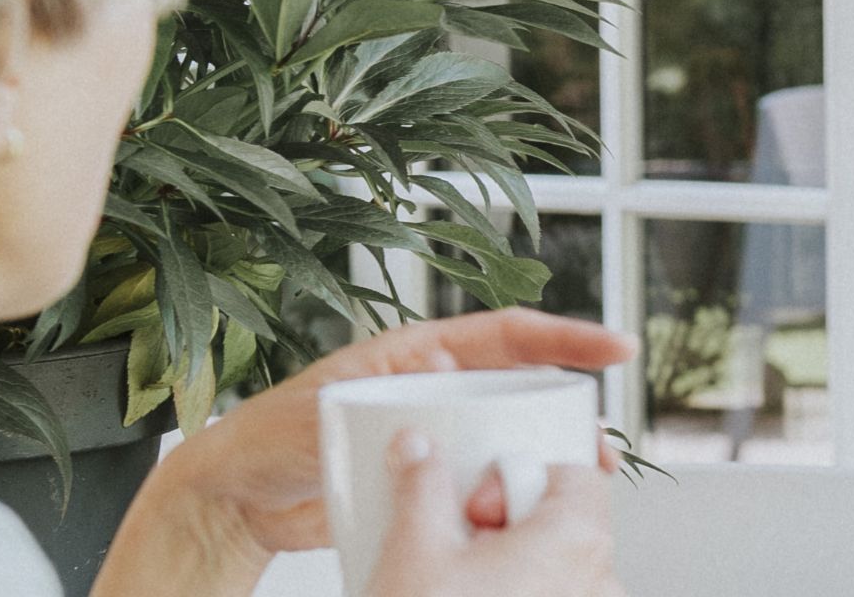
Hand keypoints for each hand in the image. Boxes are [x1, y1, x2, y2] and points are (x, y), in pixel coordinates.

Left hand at [157, 309, 636, 552]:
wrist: (239, 500)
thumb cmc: (269, 437)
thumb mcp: (324, 402)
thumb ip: (382, 383)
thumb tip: (443, 359)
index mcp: (418, 353)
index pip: (506, 335)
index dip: (565, 337)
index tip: (614, 346)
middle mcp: (436, 390)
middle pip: (521, 391)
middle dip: (568, 413)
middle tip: (596, 445)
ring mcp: (435, 436)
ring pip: (507, 442)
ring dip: (541, 462)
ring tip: (571, 487)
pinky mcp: (427, 483)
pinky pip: (478, 486)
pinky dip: (504, 500)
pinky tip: (522, 518)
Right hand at [365, 431, 622, 596]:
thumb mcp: (414, 547)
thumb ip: (422, 483)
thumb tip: (419, 449)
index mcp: (577, 540)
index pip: (578, 472)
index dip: (521, 474)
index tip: (484, 494)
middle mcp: (599, 582)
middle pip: (566, 520)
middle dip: (510, 521)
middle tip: (462, 541)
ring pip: (558, 567)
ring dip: (513, 564)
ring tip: (461, 582)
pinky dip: (520, 594)